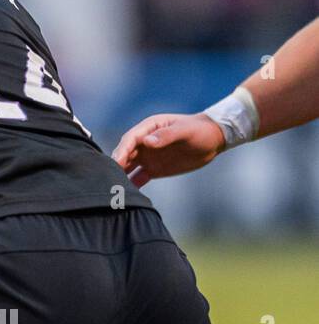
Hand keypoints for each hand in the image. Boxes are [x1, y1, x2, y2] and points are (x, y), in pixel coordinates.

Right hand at [111, 112, 225, 186]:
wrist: (214, 140)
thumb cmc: (200, 130)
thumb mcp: (185, 131)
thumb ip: (166, 136)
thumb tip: (146, 142)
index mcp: (148, 128)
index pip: (130, 139)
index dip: (121, 150)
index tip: (115, 162)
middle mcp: (143, 143)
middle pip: (125, 154)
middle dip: (115, 165)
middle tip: (109, 178)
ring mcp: (147, 156)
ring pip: (128, 166)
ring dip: (120, 175)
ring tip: (113, 188)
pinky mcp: (153, 169)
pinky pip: (138, 177)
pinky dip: (132, 185)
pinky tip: (126, 195)